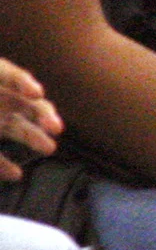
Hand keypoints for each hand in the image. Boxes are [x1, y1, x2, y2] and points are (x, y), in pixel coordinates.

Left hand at [0, 59, 61, 179]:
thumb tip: (28, 97)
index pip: (9, 75)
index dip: (22, 82)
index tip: (35, 93)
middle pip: (27, 105)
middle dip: (43, 115)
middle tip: (56, 127)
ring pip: (19, 129)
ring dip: (35, 138)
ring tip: (50, 148)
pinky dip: (4, 166)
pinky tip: (16, 174)